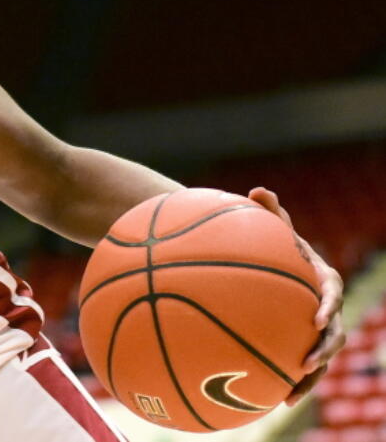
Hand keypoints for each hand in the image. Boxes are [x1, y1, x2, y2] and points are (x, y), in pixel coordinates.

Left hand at [249, 187, 345, 404]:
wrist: (270, 264)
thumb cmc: (269, 243)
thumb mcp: (270, 226)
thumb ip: (268, 211)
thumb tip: (258, 190)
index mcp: (322, 279)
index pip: (331, 293)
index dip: (328, 306)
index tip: (317, 318)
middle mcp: (326, 308)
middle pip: (334, 334)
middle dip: (324, 351)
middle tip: (306, 364)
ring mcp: (317, 329)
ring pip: (321, 358)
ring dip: (309, 379)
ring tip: (289, 396)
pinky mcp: (302, 344)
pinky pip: (300, 367)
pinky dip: (290, 383)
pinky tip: (270, 401)